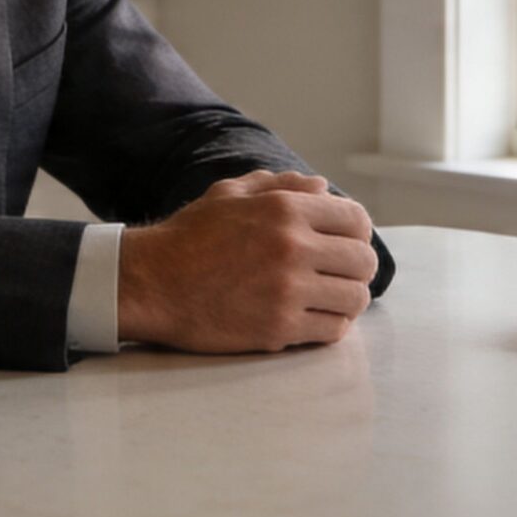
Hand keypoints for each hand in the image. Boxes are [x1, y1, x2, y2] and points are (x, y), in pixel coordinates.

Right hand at [116, 170, 379, 352]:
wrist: (153, 284)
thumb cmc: (189, 237)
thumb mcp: (229, 194)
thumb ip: (279, 185)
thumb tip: (322, 187)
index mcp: (284, 209)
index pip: (356, 219)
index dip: (357, 232)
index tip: (345, 243)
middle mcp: (293, 247)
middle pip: (363, 261)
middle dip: (356, 267)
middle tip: (339, 274)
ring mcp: (288, 291)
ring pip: (355, 298)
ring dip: (346, 299)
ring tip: (329, 298)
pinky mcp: (279, 328)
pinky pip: (333, 330)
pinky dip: (330, 325)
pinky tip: (314, 319)